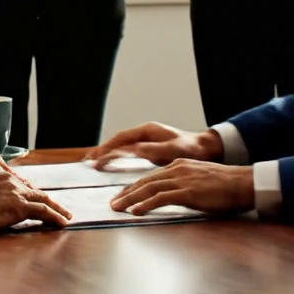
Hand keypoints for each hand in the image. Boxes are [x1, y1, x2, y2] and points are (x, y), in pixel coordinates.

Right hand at [0, 164, 71, 229]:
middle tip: (56, 206)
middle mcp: (10, 179)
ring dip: (57, 208)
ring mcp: (17, 192)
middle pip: (33, 190)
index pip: (17, 182)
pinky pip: (44, 212)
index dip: (27, 191)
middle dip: (46, 198)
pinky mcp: (22, 207)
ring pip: (43, 199)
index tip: (32, 197)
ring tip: (65, 215)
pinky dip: (55, 217)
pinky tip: (62, 222)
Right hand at [89, 121, 223, 167]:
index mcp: (148, 131)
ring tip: (94, 162)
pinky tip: (111, 163)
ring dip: (108, 153)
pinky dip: (117, 156)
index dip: (108, 147)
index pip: (122, 138)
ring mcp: (146, 140)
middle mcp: (144, 133)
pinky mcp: (149, 148)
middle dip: (103, 150)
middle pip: (119, 141)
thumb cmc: (191, 148)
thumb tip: (135, 150)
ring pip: (122, 146)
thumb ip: (155, 150)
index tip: (96, 156)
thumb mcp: (174, 149)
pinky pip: (128, 152)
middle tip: (88, 160)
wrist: (205, 148)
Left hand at [110, 161, 254, 215]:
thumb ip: (186, 186)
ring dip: (130, 199)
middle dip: (127, 193)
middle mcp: (177, 169)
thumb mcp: (201, 181)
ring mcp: (181, 180)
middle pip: (145, 181)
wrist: (244, 183)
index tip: (124, 196)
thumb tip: (176, 197)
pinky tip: (135, 211)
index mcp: (179, 166)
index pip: (152, 177)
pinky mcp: (187, 192)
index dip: (135, 187)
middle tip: (113, 203)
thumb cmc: (227, 186)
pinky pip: (161, 198)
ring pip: (148, 188)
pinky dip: (145, 205)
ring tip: (117, 208)